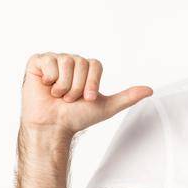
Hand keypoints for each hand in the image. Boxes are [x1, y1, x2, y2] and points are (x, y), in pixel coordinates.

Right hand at [20, 53, 152, 136]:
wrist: (53, 126)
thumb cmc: (77, 117)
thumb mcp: (107, 107)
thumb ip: (128, 97)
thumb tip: (150, 90)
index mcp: (86, 69)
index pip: (95, 65)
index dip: (93, 83)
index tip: (87, 98)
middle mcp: (71, 62)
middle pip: (81, 62)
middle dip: (78, 86)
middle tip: (70, 99)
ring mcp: (54, 61)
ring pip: (66, 61)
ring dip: (64, 85)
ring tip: (58, 95)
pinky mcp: (37, 63)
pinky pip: (49, 61)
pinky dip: (50, 78)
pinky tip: (46, 87)